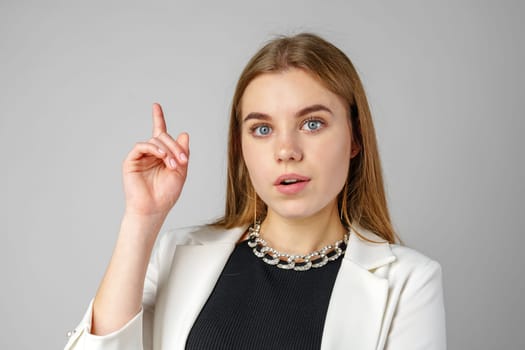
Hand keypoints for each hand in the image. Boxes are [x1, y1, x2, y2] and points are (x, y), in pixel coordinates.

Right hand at [122, 103, 189, 217]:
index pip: (159, 133)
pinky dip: (153, 148)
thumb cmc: (166, 193)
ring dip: (167, 150)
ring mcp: (140, 157)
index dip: (157, 118)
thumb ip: (183, 152)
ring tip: (173, 165)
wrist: (154, 208)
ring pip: (154, 141)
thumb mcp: (181, 171)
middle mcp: (150, 154)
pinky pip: (142, 146)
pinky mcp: (131, 161)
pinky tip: (162, 156)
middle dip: (175, 146)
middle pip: (162, 137)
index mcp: (161, 155)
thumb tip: (184, 133)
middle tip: (182, 160)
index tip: (155, 105)